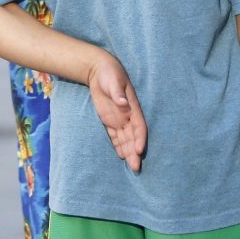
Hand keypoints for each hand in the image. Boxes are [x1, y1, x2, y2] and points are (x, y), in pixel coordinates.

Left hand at [87, 53, 146, 172]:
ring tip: (132, 167)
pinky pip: (115, 136)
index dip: (140, 138)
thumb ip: (118, 92)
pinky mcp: (109, 120)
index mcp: (132, 107)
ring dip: (129, 152)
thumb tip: (123, 103)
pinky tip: (121, 156)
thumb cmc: (109, 73)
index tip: (139, 150)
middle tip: (137, 168)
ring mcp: (119, 118)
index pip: (139, 126)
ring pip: (126, 139)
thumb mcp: (113, 81)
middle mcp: (128, 115)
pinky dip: (119, 146)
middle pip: (134, 137)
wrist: (99, 70)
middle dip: (135, 152)